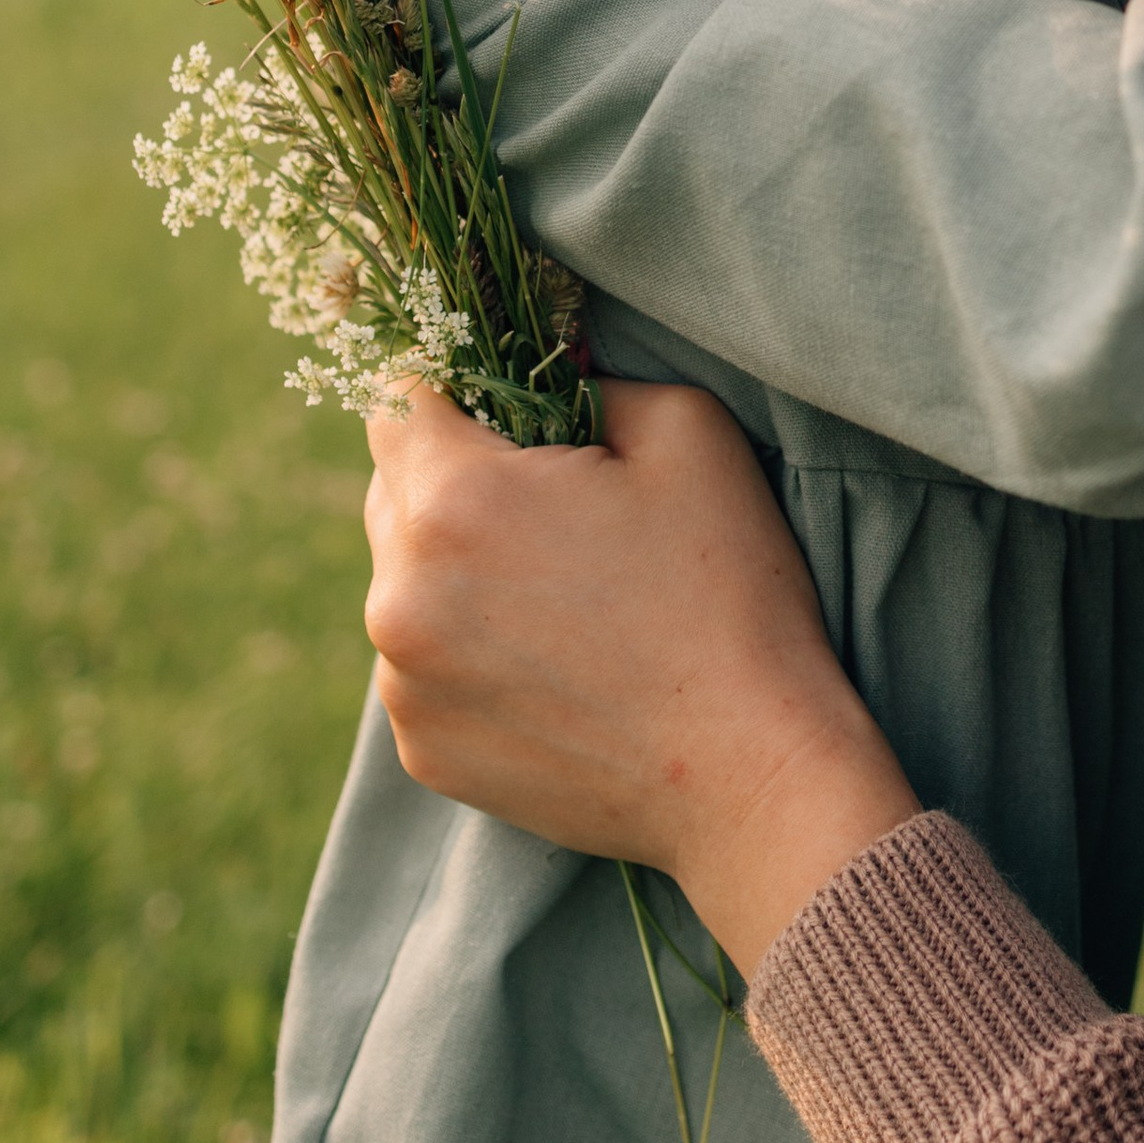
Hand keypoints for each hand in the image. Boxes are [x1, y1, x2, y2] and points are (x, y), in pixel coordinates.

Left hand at [363, 381, 918, 972]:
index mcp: (454, 498)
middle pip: (392, 491)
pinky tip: (553, 668)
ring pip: (404, 584)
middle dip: (456, 481)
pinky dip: (467, 655)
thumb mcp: (686, 432)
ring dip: (458, 573)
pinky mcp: (422, 751)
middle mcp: (399, 594)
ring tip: (563, 602)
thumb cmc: (729, 593)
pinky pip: (419, 668)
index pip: (398, 399)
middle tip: (557, 511)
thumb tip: (545, 370)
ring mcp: (403, 683)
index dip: (457, 393)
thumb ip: (589, 378)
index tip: (511, 414)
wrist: (751, 772)